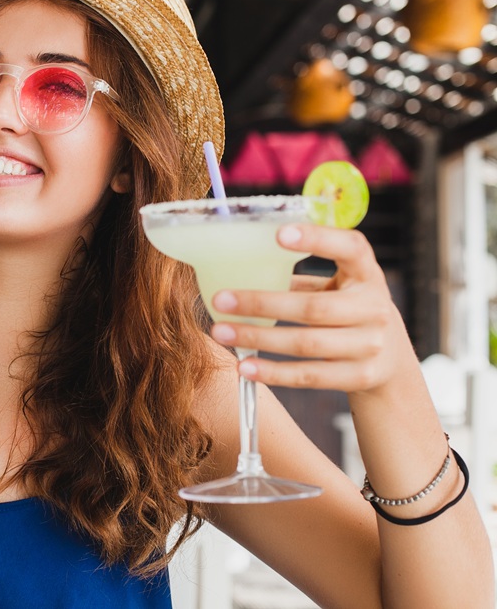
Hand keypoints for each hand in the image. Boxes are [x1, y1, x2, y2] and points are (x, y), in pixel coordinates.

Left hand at [207, 223, 420, 395]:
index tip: (279, 234)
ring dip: (258, 338)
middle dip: (261, 303)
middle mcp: (375, 307)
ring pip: (306, 343)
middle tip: (219, 300)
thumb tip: (235, 269)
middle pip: (313, 307)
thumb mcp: (337, 288)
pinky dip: (274, 372)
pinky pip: (310, 376)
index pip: (351, 248)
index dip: (318, 239)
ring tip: (220, 332)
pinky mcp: (361, 376)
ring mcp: (371, 345)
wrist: (392, 364)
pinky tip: (244, 367)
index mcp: (367, 274)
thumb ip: (298, 279)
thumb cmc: (348, 312)